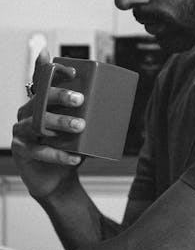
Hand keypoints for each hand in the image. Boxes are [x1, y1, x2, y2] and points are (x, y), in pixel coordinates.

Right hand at [11, 49, 85, 199]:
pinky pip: (39, 151)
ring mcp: (21, 131)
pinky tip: (74, 157)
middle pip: (40, 99)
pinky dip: (58, 154)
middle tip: (80, 99)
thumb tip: (118, 103)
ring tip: (80, 126)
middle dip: (59, 96)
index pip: (43, 81)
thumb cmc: (68, 148)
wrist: (56, 178)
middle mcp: (27, 113)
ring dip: (60, 123)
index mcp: (40, 102)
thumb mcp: (80, 129)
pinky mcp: (21, 150)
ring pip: (37, 124)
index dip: (51, 71)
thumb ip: (89, 115)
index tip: (73, 71)